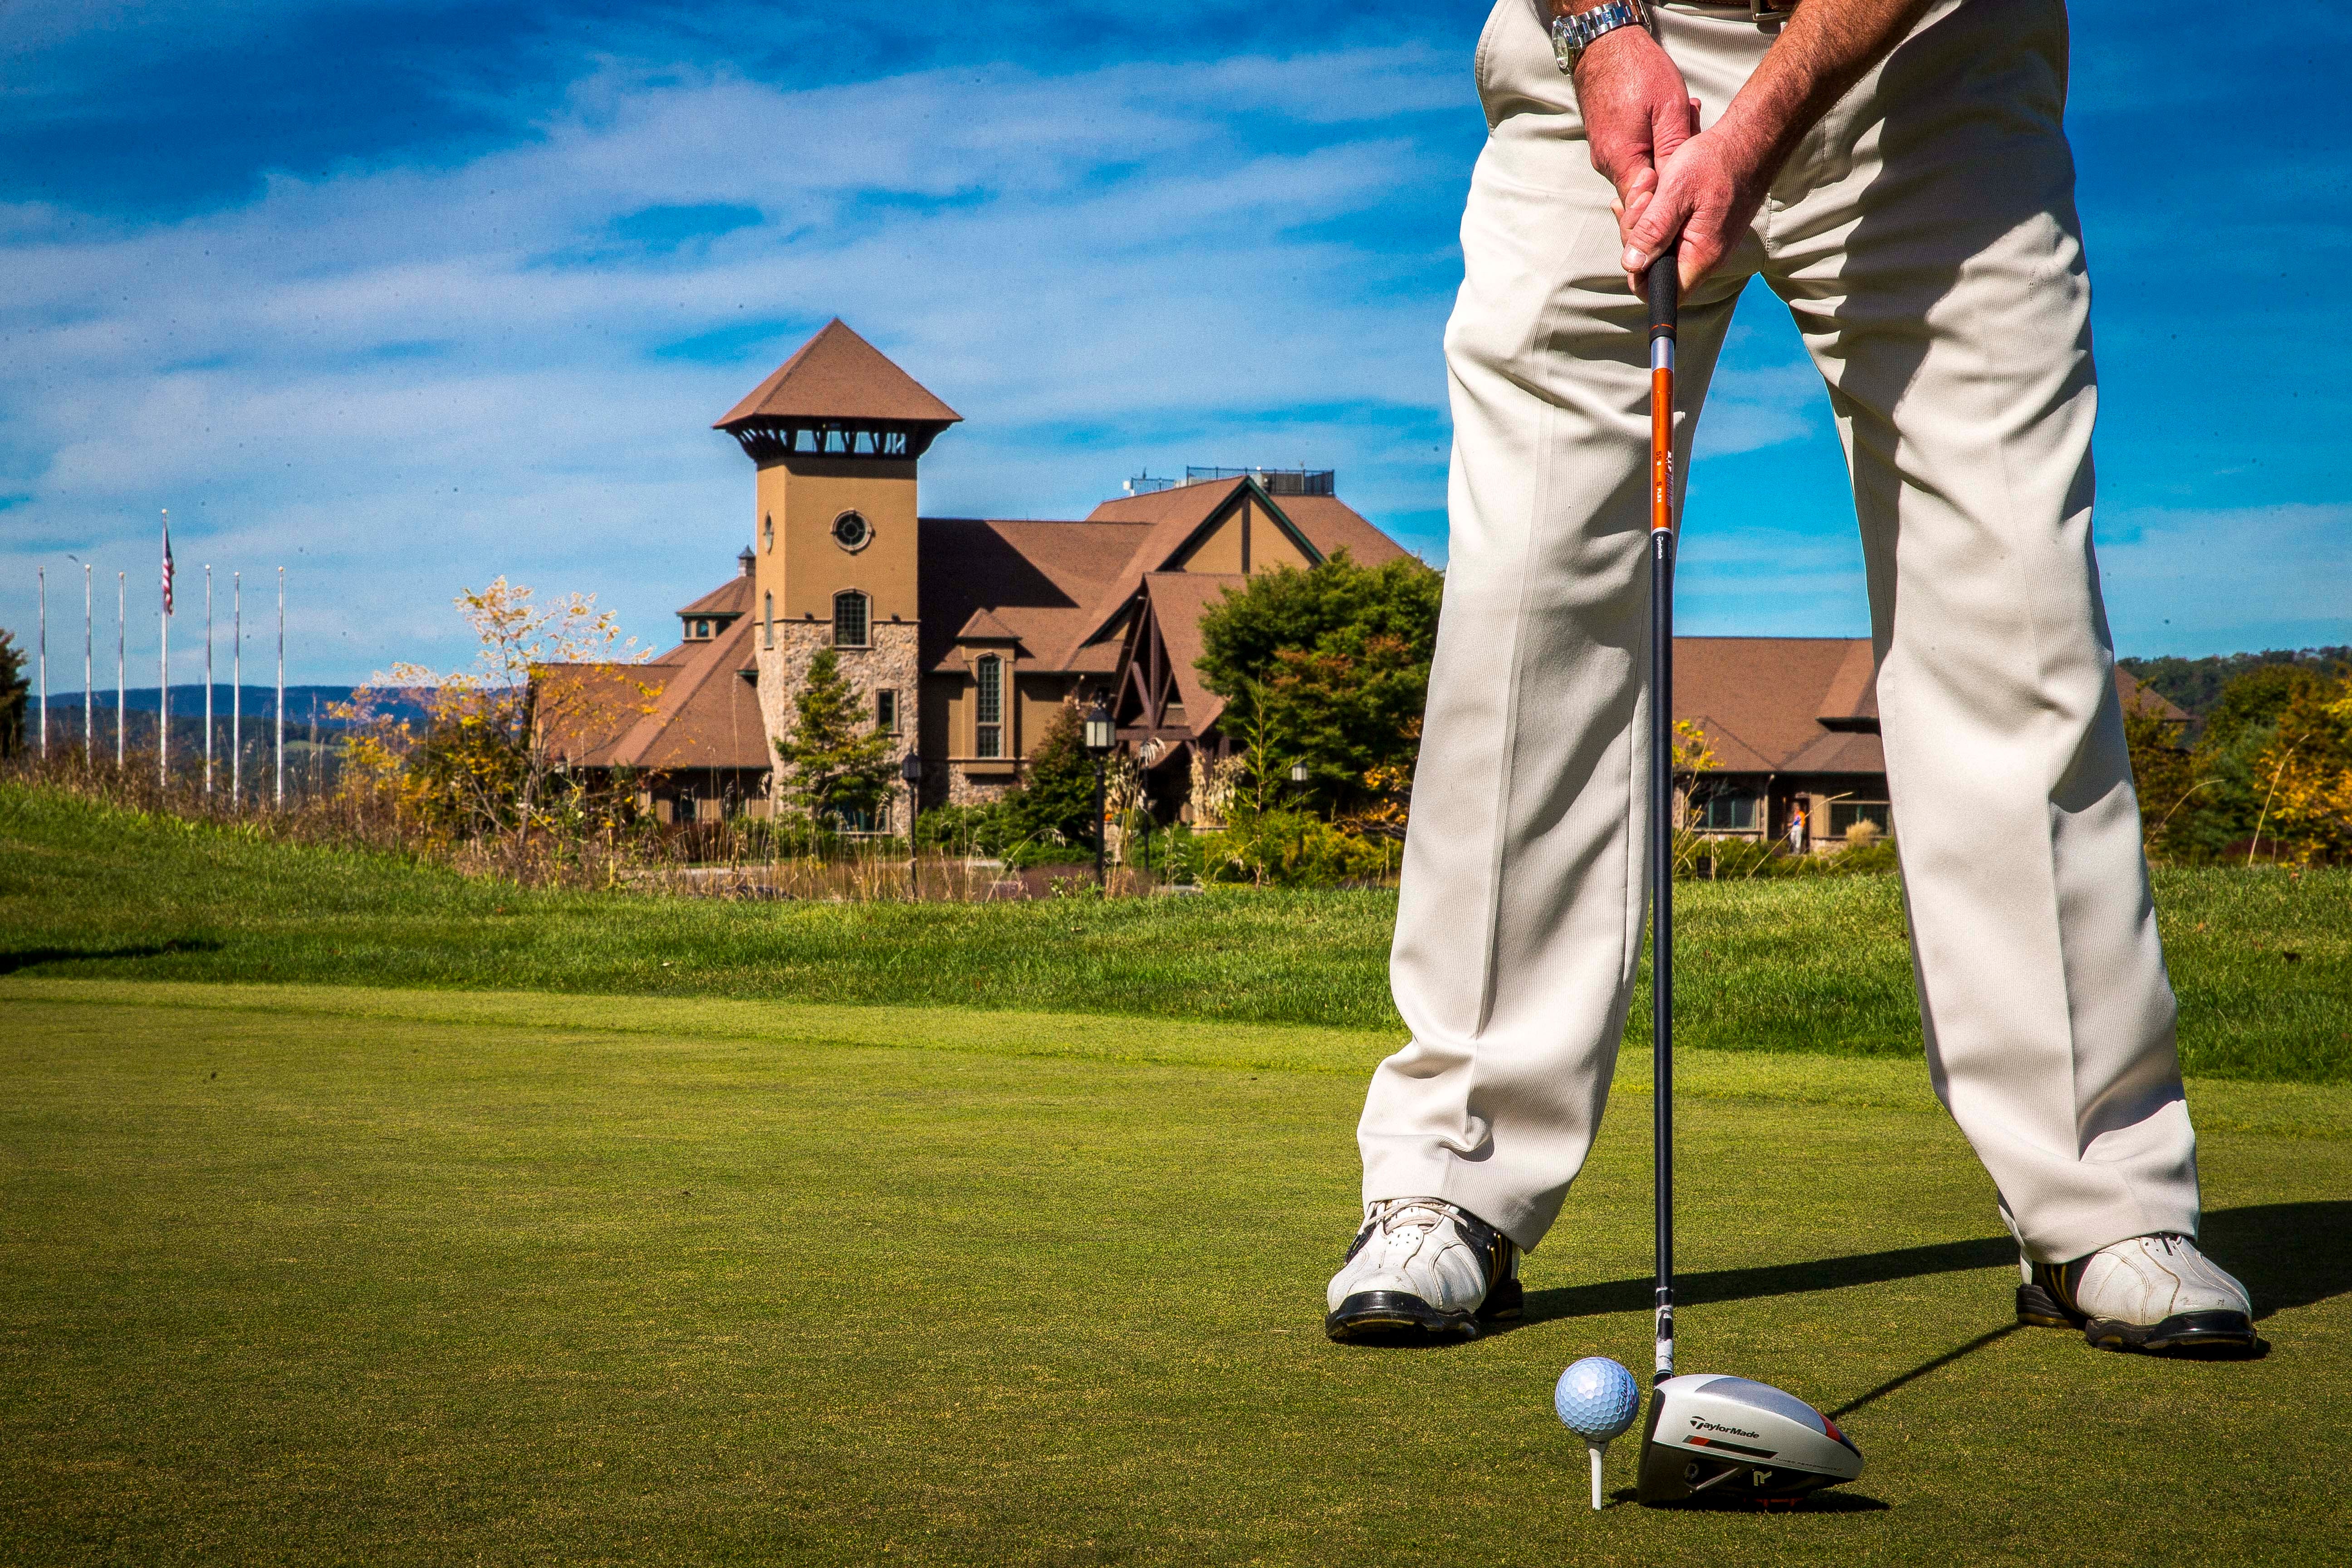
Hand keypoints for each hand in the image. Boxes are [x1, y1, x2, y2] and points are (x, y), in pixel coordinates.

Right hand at [1569, 23, 1698, 249]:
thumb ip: (1673, 154)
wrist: (1605, 45)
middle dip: (1671, 184)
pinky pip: (1633, 159)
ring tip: (1686, 125)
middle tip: (1695, 156)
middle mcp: (1607, 165)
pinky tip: (1668, 126)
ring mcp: (1604, 155)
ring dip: (1665, 161)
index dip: (1664, 220)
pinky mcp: (1606, 144)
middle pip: (1642, 196)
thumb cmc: (1639, 71)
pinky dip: (1653, 149)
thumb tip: (1676, 193)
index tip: (1686, 221)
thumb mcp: (1670, 111)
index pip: (1642, 211)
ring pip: (1640, 175)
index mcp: (1622, 161)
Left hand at [1618, 122, 1772, 294]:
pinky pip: (1671, 233)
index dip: (1637, 274)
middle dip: (1636, 236)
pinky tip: (1649, 192)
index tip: (1631, 237)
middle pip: (1656, 268)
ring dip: (1643, 219)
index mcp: (1701, 256)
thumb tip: (1631, 265)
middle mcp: (1706, 258)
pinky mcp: (1704, 230)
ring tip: (1646, 183)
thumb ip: (1653, 230)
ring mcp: (1706, 244)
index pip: (1662, 293)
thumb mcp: (1676, 191)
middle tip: (1640, 197)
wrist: (1750, 140)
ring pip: (1660, 248)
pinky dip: (1655, 214)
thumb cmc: (1717, 161)